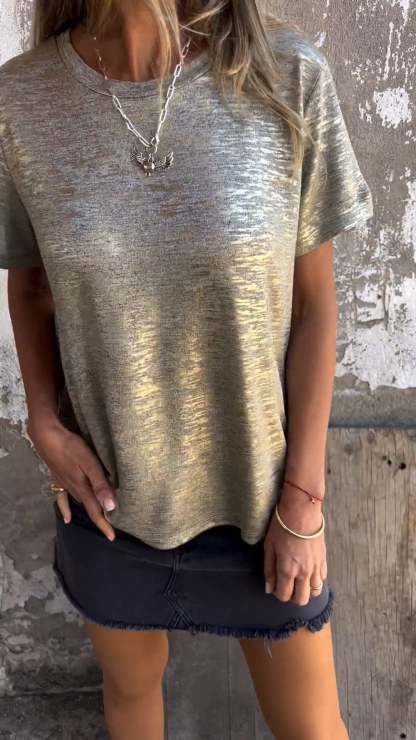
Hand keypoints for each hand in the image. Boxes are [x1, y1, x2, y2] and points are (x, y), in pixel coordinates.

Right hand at [28, 417, 117, 540]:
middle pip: (90, 508)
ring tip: (100, 517)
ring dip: (90, 509)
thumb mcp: (89, 463)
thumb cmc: (70, 447)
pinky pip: (63, 498)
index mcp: (83, 488)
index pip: (96, 511)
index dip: (105, 525)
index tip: (112, 538)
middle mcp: (74, 490)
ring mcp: (66, 484)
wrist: (47, 436)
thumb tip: (111, 507)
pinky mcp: (59, 478)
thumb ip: (100, 485)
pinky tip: (67, 517)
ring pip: (81, 502)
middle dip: (100, 518)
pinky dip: (65, 508)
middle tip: (111, 526)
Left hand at [263, 486, 326, 604]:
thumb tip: (269, 588)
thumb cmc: (282, 527)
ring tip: (299, 580)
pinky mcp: (324, 560)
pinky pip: (322, 579)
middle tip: (287, 586)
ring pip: (315, 592)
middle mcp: (304, 573)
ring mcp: (316, 567)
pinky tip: (308, 571)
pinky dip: (315, 580)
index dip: (278, 594)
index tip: (275, 586)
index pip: (284, 596)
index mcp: (287, 570)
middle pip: (302, 600)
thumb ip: (269, 570)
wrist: (302, 511)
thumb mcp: (269, 547)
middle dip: (293, 597)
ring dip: (306, 590)